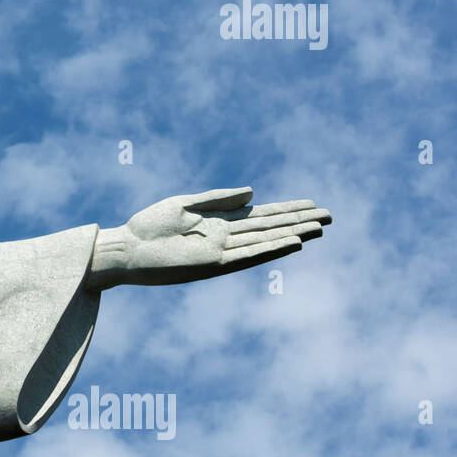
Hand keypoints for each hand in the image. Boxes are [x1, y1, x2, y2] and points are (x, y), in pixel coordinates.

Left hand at [85, 187, 330, 290]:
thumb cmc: (148, 226)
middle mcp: (225, 237)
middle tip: (330, 216)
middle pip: (270, 227)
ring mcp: (221, 251)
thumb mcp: (185, 204)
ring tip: (320, 228)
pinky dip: (271, 249)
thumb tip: (253, 193)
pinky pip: (248, 255)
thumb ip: (218, 198)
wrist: (126, 249)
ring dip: (292, 234)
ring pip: (265, 241)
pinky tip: (293, 243)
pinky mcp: (213, 263)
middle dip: (299, 221)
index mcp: (218, 222)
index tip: (312, 204)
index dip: (287, 210)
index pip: (260, 215)